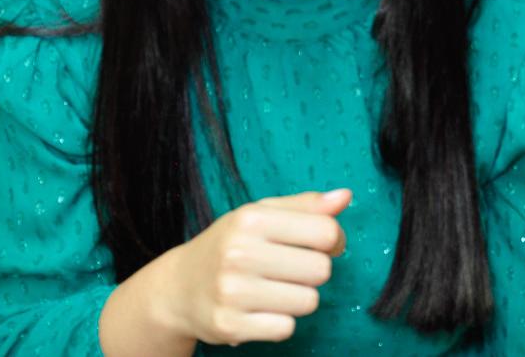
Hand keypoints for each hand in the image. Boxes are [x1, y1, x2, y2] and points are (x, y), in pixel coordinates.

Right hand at [165, 188, 350, 345]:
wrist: (178, 287)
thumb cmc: (229, 245)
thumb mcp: (260, 215)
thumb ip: (304, 205)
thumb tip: (345, 196)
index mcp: (250, 219)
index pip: (326, 231)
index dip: (333, 239)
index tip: (320, 244)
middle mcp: (239, 253)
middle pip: (321, 270)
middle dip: (312, 271)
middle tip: (289, 268)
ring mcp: (233, 292)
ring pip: (308, 302)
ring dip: (298, 298)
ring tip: (272, 289)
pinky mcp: (230, 326)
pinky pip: (286, 328)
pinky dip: (279, 321)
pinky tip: (259, 309)